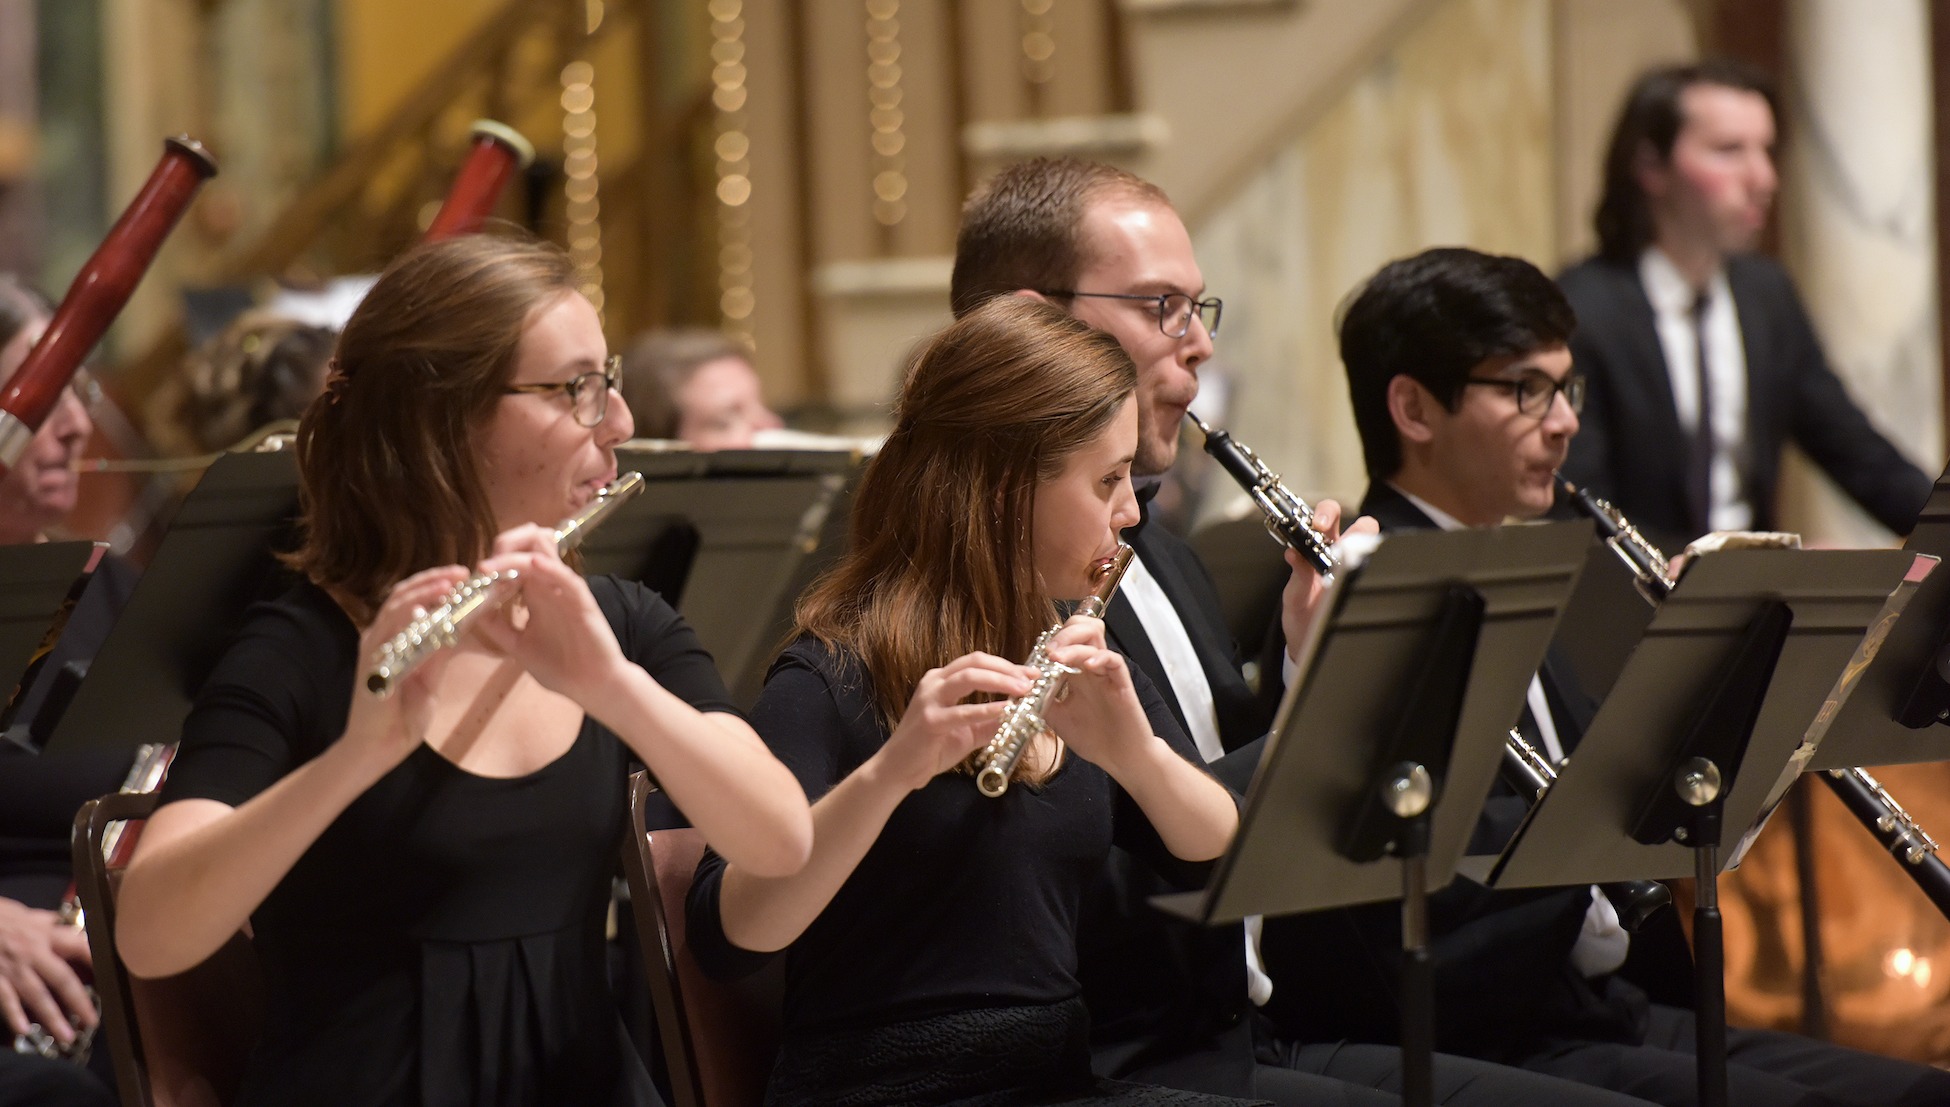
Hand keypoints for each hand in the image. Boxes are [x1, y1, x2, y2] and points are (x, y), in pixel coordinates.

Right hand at [0, 898, 93, 1043]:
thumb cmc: (1, 917)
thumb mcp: (30, 914)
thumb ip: (51, 924)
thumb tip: (74, 927)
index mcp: (46, 934)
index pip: (80, 947)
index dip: (97, 962)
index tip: (112, 978)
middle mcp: (32, 952)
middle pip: (62, 978)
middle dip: (79, 1002)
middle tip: (92, 1021)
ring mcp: (13, 968)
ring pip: (36, 994)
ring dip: (52, 1017)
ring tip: (66, 1036)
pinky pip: (6, 999)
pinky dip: (14, 1015)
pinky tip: (24, 1030)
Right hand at [342, 565, 470, 770]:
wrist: (376, 749)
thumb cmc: (400, 717)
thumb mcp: (428, 679)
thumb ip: (438, 653)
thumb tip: (458, 627)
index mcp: (391, 639)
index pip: (411, 600)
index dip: (434, 585)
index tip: (462, 577)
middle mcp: (378, 637)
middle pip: (402, 595)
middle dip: (432, 580)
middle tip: (460, 572)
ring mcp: (372, 647)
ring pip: (395, 607)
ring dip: (423, 591)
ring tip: (449, 583)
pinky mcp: (371, 663)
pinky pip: (388, 633)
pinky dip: (407, 617)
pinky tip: (427, 608)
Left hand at [472, 524, 628, 705]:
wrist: (593, 686)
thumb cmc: (561, 667)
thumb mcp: (518, 646)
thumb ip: (498, 627)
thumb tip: (472, 610)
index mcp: (535, 594)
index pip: (515, 560)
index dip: (493, 561)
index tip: (473, 577)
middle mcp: (549, 586)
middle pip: (529, 545)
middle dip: (504, 546)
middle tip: (483, 567)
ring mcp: (565, 591)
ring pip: (544, 554)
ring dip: (517, 555)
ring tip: (493, 565)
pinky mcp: (582, 601)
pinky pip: (566, 578)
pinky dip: (549, 568)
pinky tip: (533, 563)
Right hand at [874, 653, 1029, 792]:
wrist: (898, 770)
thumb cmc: (930, 749)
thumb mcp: (967, 732)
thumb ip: (989, 722)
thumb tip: (1020, 717)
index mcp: (941, 680)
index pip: (977, 662)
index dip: (1006, 665)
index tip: (1031, 674)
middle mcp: (934, 683)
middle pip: (975, 662)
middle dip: (1007, 669)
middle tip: (1031, 680)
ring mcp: (929, 699)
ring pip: (968, 677)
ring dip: (1000, 681)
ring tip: (1023, 690)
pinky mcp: (930, 721)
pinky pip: (963, 711)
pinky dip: (987, 709)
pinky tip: (1006, 710)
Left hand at [1042, 615, 1155, 775]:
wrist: (1120, 758)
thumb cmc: (1093, 738)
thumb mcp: (1056, 719)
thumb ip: (1041, 701)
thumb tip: (1019, 690)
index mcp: (1076, 674)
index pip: (1065, 641)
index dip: (1049, 642)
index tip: (1034, 657)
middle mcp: (1091, 668)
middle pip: (1081, 629)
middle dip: (1062, 633)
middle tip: (1048, 651)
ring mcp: (1106, 673)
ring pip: (1095, 637)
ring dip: (1073, 642)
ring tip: (1057, 657)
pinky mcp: (1122, 683)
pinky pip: (1114, 660)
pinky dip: (1099, 658)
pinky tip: (1087, 666)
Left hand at [1283, 499, 1377, 662]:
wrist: (1308, 644)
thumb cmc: (1301, 614)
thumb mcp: (1294, 595)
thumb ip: (1297, 575)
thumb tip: (1293, 553)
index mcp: (1320, 549)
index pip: (1330, 518)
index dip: (1327, 514)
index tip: (1318, 525)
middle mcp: (1343, 557)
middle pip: (1364, 526)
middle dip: (1359, 527)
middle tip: (1350, 547)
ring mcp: (1358, 573)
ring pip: (1376, 549)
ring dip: (1368, 551)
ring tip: (1351, 565)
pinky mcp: (1366, 590)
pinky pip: (1379, 577)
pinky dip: (1373, 576)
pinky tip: (1357, 585)